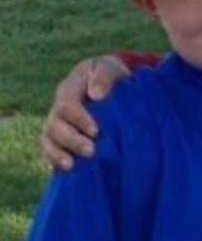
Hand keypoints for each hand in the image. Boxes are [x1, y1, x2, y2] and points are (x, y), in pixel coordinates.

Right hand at [41, 56, 129, 171]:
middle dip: (71, 140)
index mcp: (69, 89)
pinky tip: (66, 171)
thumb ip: (105, 76)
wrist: (114, 88)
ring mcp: (58, 125)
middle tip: (91, 151)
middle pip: (55, 126)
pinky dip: (54, 162)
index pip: (66, 104)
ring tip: (71, 165)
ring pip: (48, 141)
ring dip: (58, 154)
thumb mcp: (111, 68)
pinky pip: (49, 152)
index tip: (96, 131)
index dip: (78, 119)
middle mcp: (59, 109)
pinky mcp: (61, 141)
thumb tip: (96, 95)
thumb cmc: (113, 77)